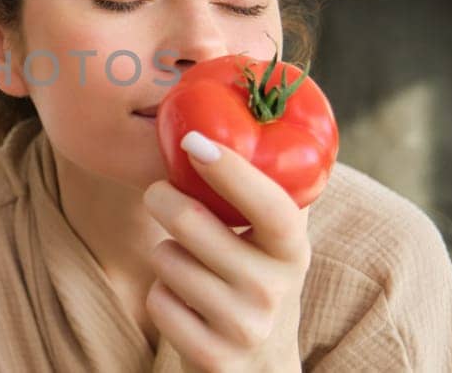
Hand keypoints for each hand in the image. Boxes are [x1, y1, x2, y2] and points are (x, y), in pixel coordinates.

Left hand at [143, 130, 309, 372]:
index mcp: (292, 249)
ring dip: (164, 254)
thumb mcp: (273, 240)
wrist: (260, 367)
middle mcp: (274, 289)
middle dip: (163, 201)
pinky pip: (158, 302)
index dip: (233, 172)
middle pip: (191, 225)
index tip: (195, 142)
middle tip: (159, 193)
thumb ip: (265, 188)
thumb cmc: (257, 278)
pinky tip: (184, 302)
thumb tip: (253, 105)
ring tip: (187, 263)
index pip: (270, 205)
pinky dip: (161, 295)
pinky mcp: (214, 357)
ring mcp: (245, 326)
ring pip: (166, 261)